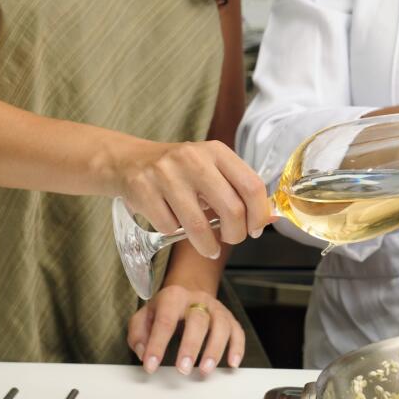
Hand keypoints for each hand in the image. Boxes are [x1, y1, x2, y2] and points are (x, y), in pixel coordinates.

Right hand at [117, 140, 271, 259]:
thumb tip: (270, 217)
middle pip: (231, 208)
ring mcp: (166, 173)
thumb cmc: (179, 171)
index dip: (258, 214)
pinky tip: (172, 222)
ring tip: (208, 248)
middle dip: (235, 234)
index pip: (251, 185)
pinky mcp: (143, 189)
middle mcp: (193, 158)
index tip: (255, 229)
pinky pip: (169, 227)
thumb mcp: (210, 169)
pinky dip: (174, 232)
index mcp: (216, 151)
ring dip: (207, 245)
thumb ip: (237, 190)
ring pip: (199, 225)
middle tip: (231, 239)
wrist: (128, 161)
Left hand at [127, 285, 244, 376]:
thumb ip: (138, 333)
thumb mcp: (144, 316)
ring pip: (221, 325)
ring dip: (214, 349)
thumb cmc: (165, 310)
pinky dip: (237, 347)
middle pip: (198, 320)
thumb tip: (143, 353)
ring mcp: (216, 308)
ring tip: (205, 371)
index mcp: (173, 297)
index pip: (165, 321)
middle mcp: (197, 300)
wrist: (189, 292)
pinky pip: (238, 331)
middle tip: (182, 370)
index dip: (157, 344)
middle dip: (190, 346)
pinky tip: (232, 363)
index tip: (151, 366)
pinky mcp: (230, 318)